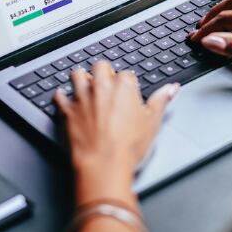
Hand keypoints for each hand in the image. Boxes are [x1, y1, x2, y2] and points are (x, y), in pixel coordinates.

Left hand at [54, 62, 178, 197]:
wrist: (104, 165)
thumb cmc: (128, 147)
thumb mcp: (153, 123)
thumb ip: (161, 101)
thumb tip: (171, 88)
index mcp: (123, 86)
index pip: (126, 74)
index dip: (128, 84)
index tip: (129, 94)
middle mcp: (101, 86)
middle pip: (100, 66)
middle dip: (104, 73)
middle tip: (108, 88)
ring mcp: (82, 97)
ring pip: (77, 74)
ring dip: (81, 78)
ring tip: (87, 86)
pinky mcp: (68, 111)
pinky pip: (59, 96)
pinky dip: (61, 97)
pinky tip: (65, 98)